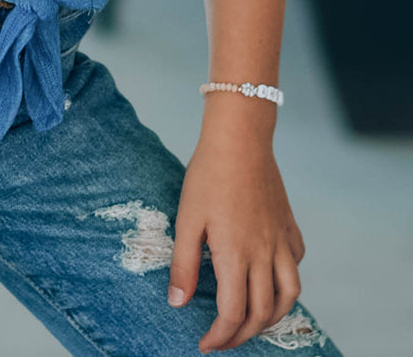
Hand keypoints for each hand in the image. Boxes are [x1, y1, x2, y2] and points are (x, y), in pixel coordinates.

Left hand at [168, 132, 305, 351]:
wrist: (240, 138)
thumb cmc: (208, 175)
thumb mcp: (187, 218)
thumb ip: (183, 264)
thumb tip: (178, 303)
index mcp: (236, 255)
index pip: (233, 314)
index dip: (219, 337)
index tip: (204, 345)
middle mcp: (265, 254)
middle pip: (262, 313)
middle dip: (242, 335)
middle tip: (223, 340)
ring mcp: (281, 241)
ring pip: (289, 296)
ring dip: (272, 318)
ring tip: (252, 322)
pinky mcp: (290, 228)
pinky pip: (295, 267)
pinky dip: (286, 284)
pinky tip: (271, 280)